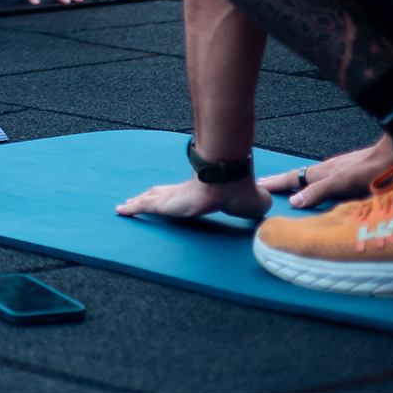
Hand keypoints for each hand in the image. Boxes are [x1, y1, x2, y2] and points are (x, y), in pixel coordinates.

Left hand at [116, 175, 271, 219]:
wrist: (229, 182)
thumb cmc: (243, 192)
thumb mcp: (255, 204)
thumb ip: (257, 205)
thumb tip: (272, 206)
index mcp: (200, 193)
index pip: (182, 193)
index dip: (173, 195)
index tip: (166, 197)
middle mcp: (182, 192)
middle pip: (160, 194)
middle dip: (149, 197)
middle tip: (137, 199)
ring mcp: (172, 195)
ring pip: (149, 199)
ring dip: (137, 203)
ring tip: (124, 206)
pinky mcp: (165, 201)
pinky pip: (144, 206)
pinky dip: (132, 208)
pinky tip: (120, 210)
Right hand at [259, 135, 392, 208]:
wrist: (391, 158)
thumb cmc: (369, 170)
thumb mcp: (342, 183)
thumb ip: (318, 191)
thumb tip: (293, 200)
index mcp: (321, 172)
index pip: (292, 178)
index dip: (276, 183)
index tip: (258, 185)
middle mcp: (325, 170)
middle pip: (297, 175)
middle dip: (279, 180)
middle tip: (262, 183)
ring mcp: (336, 170)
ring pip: (308, 176)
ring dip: (294, 180)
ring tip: (283, 185)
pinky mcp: (347, 173)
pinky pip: (320, 178)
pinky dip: (309, 182)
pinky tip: (315, 185)